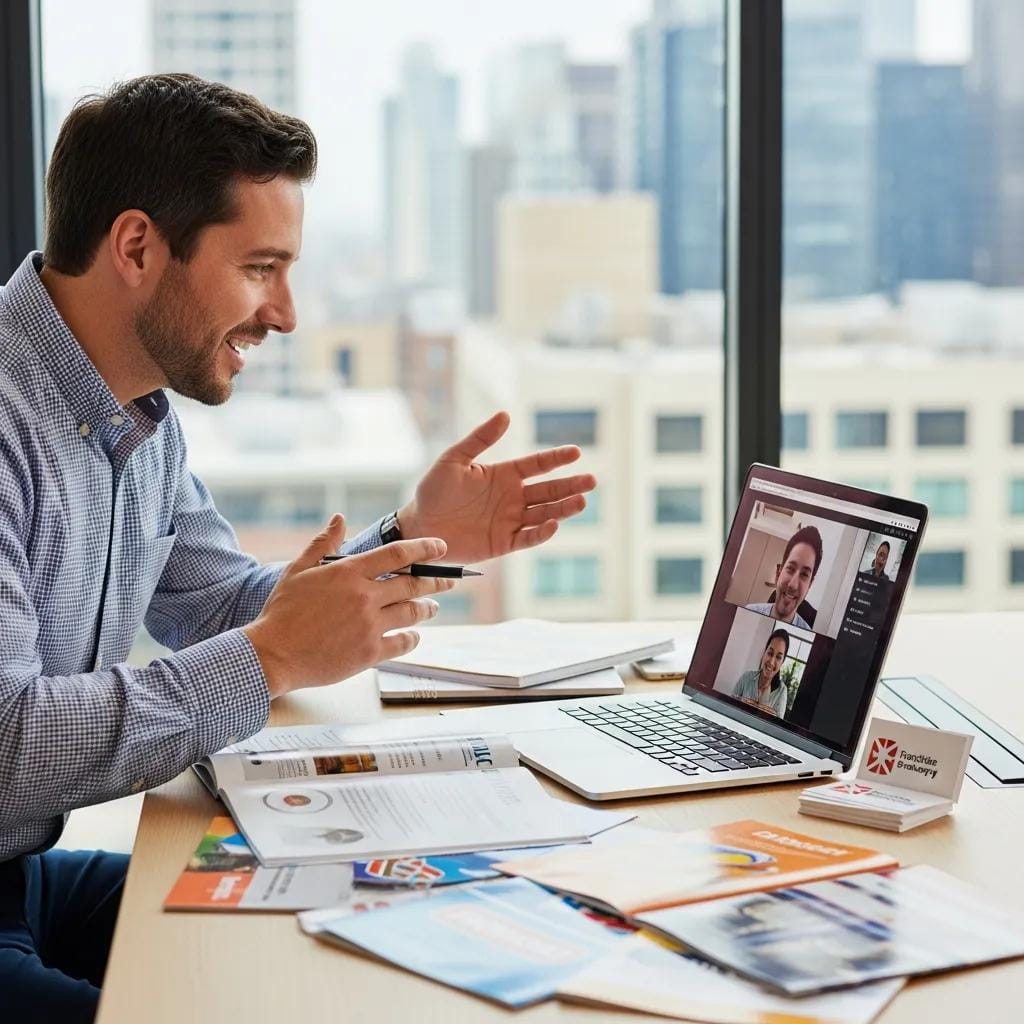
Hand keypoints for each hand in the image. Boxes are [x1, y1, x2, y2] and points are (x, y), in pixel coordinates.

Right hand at [243, 514, 454, 697]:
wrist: (273, 654)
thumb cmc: (283, 611)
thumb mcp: (298, 570)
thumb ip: (324, 544)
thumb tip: (339, 518)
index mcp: (349, 572)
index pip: (398, 554)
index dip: (424, 548)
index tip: (441, 548)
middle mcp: (364, 596)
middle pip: (413, 584)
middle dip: (435, 580)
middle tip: (448, 580)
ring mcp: (369, 625)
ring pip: (412, 612)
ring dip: (427, 608)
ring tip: (433, 607)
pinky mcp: (370, 653)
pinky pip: (403, 642)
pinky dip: (412, 637)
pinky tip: (414, 635)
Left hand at [398, 411, 596, 563]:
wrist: (419, 526)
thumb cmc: (433, 491)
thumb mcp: (454, 459)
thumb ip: (480, 439)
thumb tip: (505, 414)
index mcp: (504, 475)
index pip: (537, 464)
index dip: (556, 459)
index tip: (576, 452)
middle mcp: (512, 497)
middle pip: (549, 490)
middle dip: (570, 485)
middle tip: (591, 480)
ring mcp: (510, 520)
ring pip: (545, 513)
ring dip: (563, 508)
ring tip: (582, 501)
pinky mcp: (504, 542)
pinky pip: (528, 537)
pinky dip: (542, 532)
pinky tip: (553, 524)